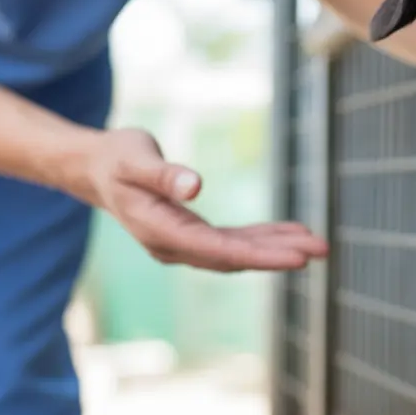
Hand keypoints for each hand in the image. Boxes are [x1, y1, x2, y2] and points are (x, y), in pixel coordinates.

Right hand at [82, 128, 327, 271]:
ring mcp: (182, 243)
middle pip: (233, 257)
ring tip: (317, 244)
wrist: (94, 169)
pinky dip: (261, 237)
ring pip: (236, 252)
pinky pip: (232, 240)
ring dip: (275, 248)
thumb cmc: (115, 158)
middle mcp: (173, 246)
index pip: (219, 249)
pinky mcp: (191, 234)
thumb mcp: (134, 158)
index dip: (260, 254)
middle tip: (321, 250)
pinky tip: (290, 233)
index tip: (297, 255)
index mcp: (160, 231)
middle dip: (278, 255)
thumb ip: (162, 174)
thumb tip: (194, 187)